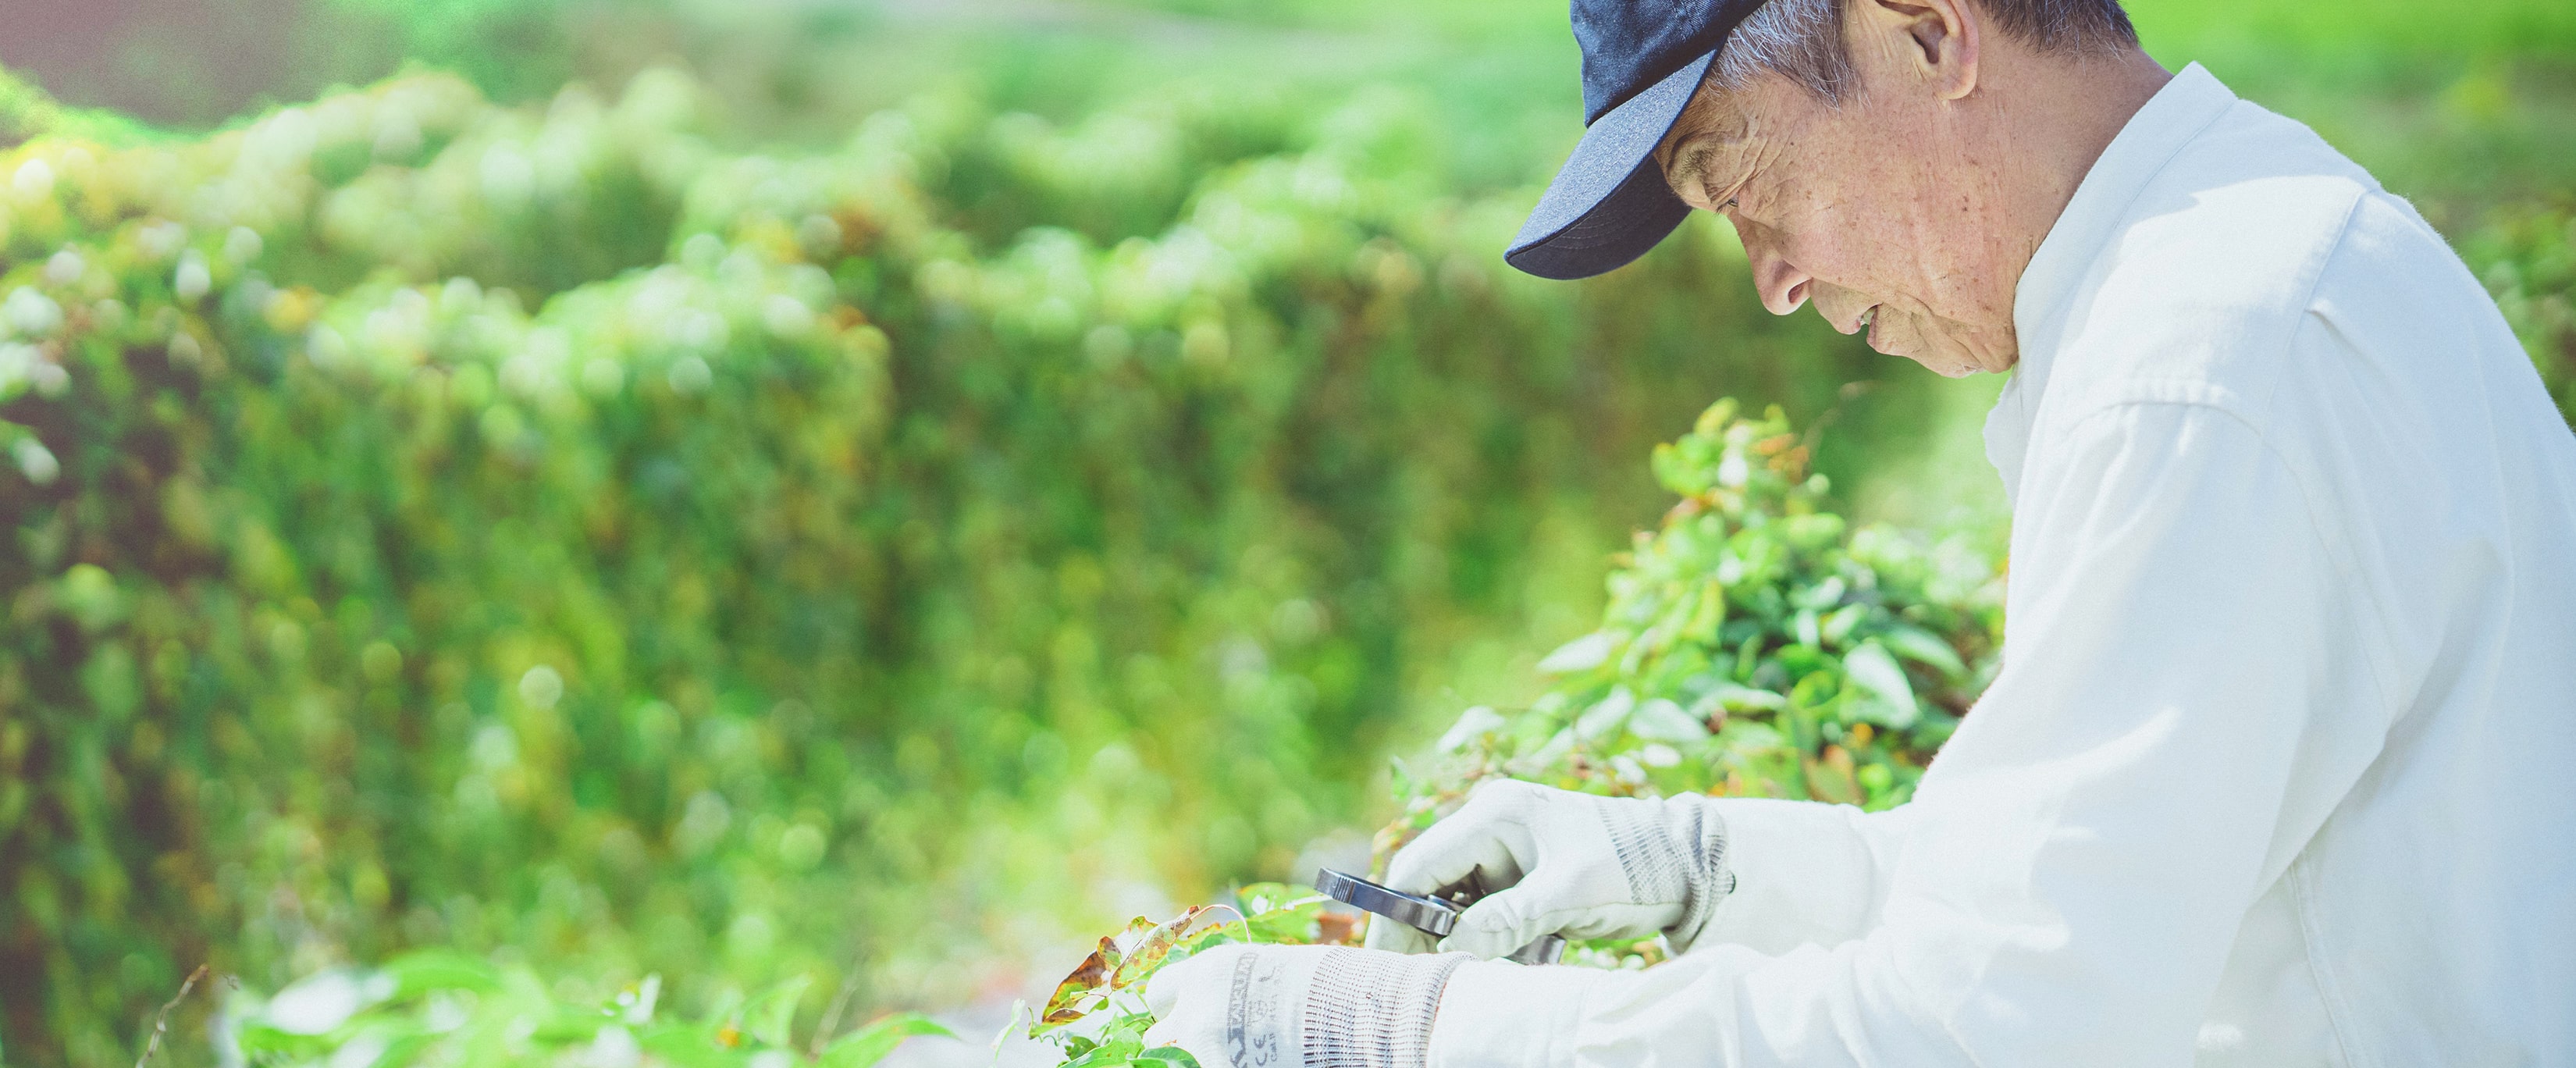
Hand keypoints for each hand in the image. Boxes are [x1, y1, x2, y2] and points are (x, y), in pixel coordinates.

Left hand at [1141, 944, 1468, 1067]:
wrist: (1359, 1011)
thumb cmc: (1330, 986)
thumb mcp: (1273, 969)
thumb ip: (1236, 988)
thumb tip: (1230, 1006)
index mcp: (1208, 973)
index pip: (1157, 994)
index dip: (1174, 1009)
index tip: (1190, 1018)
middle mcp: (1197, 1011)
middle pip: (1157, 1039)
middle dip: (1179, 1045)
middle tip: (1213, 1047)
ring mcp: (1205, 1049)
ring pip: (1172, 1063)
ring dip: (1195, 1059)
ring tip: (1232, 1056)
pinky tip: (1255, 1065)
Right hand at [1364, 779, 1734, 958]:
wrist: (1688, 864)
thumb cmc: (1633, 865)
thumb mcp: (1571, 894)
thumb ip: (1509, 918)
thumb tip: (1455, 947)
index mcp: (1494, 815)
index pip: (1420, 865)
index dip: (1398, 914)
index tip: (1391, 961)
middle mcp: (1491, 828)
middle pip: (1431, 886)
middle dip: (1433, 935)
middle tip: (1436, 979)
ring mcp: (1507, 854)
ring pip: (1459, 906)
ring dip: (1472, 943)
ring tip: (1499, 967)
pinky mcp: (1524, 879)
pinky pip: (1490, 915)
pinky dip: (1500, 943)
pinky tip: (1530, 957)